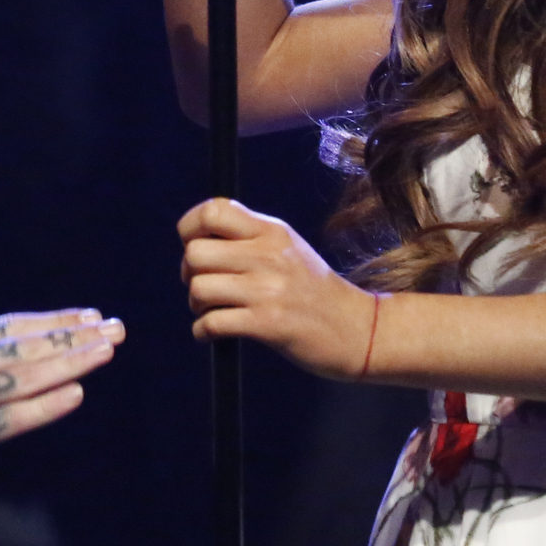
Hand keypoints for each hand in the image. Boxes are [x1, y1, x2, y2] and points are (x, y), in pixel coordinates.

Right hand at [0, 308, 124, 501]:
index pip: (10, 327)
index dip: (52, 322)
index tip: (85, 316)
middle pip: (28, 343)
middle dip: (74, 335)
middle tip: (114, 327)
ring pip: (29, 373)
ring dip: (72, 360)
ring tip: (106, 350)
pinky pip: (13, 416)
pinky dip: (47, 404)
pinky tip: (76, 394)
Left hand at [179, 198, 377, 377]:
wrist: (357, 329)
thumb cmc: (312, 290)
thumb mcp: (286, 248)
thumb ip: (247, 236)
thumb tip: (194, 239)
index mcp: (271, 231)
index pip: (212, 212)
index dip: (189, 229)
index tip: (195, 247)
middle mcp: (269, 255)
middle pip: (195, 253)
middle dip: (188, 274)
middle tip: (203, 286)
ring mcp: (269, 290)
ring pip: (199, 289)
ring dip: (196, 306)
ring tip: (212, 312)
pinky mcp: (269, 324)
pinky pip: (212, 324)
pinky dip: (202, 332)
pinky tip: (213, 334)